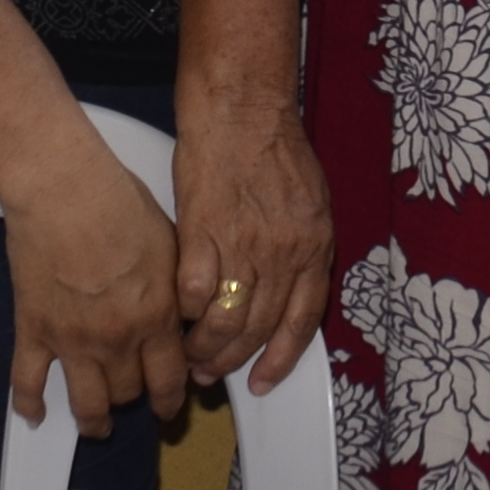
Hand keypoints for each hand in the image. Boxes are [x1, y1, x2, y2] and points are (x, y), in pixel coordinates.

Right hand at [0, 123, 192, 431]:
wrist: (64, 187)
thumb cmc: (116, 201)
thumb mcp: (171, 245)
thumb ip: (177, 289)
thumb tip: (184, 314)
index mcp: (156, 316)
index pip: (170, 379)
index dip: (173, 399)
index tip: (172, 405)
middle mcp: (118, 338)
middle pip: (129, 393)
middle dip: (134, 399)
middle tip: (134, 400)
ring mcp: (73, 339)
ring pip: (87, 403)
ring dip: (94, 421)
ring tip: (97, 426)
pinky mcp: (34, 329)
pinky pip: (28, 381)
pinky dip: (30, 404)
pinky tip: (36, 415)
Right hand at [173, 100, 335, 395]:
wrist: (242, 110)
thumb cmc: (274, 149)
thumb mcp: (311, 203)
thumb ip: (303, 249)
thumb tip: (290, 290)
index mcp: (313, 248)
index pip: (301, 321)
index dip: (281, 358)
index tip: (262, 380)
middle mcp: (283, 254)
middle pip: (258, 328)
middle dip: (233, 361)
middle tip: (210, 375)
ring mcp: (243, 246)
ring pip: (225, 320)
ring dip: (204, 347)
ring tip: (189, 358)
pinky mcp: (203, 234)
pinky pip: (194, 292)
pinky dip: (184, 312)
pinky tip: (176, 318)